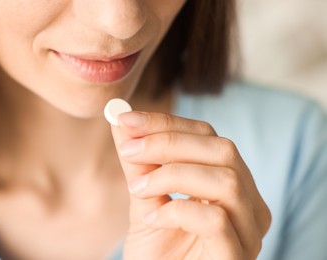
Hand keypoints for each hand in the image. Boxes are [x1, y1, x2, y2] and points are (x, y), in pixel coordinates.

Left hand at [111, 111, 270, 259]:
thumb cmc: (156, 251)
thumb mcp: (144, 198)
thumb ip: (139, 161)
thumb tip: (122, 121)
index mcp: (230, 184)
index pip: (208, 136)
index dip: (167, 123)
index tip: (126, 119)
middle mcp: (249, 204)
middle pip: (223, 150)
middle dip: (169, 142)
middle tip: (128, 149)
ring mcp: (248, 232)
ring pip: (226, 180)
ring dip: (171, 174)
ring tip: (137, 189)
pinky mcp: (236, 257)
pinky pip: (216, 220)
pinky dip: (177, 211)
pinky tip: (152, 219)